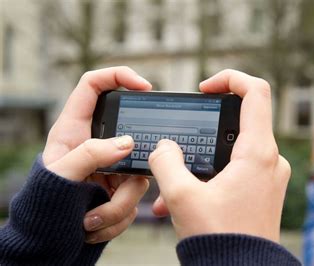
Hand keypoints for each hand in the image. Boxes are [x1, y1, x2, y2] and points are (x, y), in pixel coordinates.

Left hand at [43, 66, 150, 243]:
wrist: (49, 235)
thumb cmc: (45, 199)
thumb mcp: (61, 174)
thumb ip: (90, 154)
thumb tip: (127, 144)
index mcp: (76, 127)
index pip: (95, 85)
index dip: (119, 76)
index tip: (144, 87)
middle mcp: (99, 143)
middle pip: (131, 136)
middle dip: (131, 163)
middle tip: (123, 179)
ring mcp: (114, 166)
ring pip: (138, 175)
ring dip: (118, 204)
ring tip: (90, 218)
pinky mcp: (123, 189)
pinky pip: (135, 199)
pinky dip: (118, 217)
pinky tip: (93, 224)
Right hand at [148, 69, 290, 242]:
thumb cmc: (221, 240)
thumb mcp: (181, 197)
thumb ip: (166, 162)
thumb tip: (163, 147)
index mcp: (258, 152)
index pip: (255, 92)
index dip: (229, 79)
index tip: (205, 89)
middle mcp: (270, 160)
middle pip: (237, 123)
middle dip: (202, 135)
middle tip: (179, 147)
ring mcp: (268, 177)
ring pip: (230, 153)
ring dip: (200, 165)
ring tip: (171, 190)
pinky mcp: (263, 192)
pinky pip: (235, 174)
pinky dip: (209, 180)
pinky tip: (182, 204)